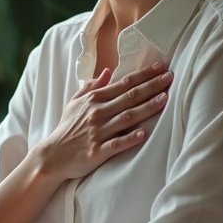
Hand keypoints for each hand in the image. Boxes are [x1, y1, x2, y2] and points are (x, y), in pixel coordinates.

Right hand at [33, 61, 171, 181]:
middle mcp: (97, 113)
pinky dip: (129, 138)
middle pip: (129, 97)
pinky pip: (116, 144)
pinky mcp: (97, 151)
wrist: (52, 156)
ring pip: (127, 117)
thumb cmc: (66, 128)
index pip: (124, 83)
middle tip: (170, 77)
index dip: (143, 74)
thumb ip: (92, 87)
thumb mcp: (75, 103)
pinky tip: (143, 134)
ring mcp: (98, 132)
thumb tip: (107, 71)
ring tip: (164, 99)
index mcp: (94, 99)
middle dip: (151, 86)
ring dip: (146, 107)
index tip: (161, 67)